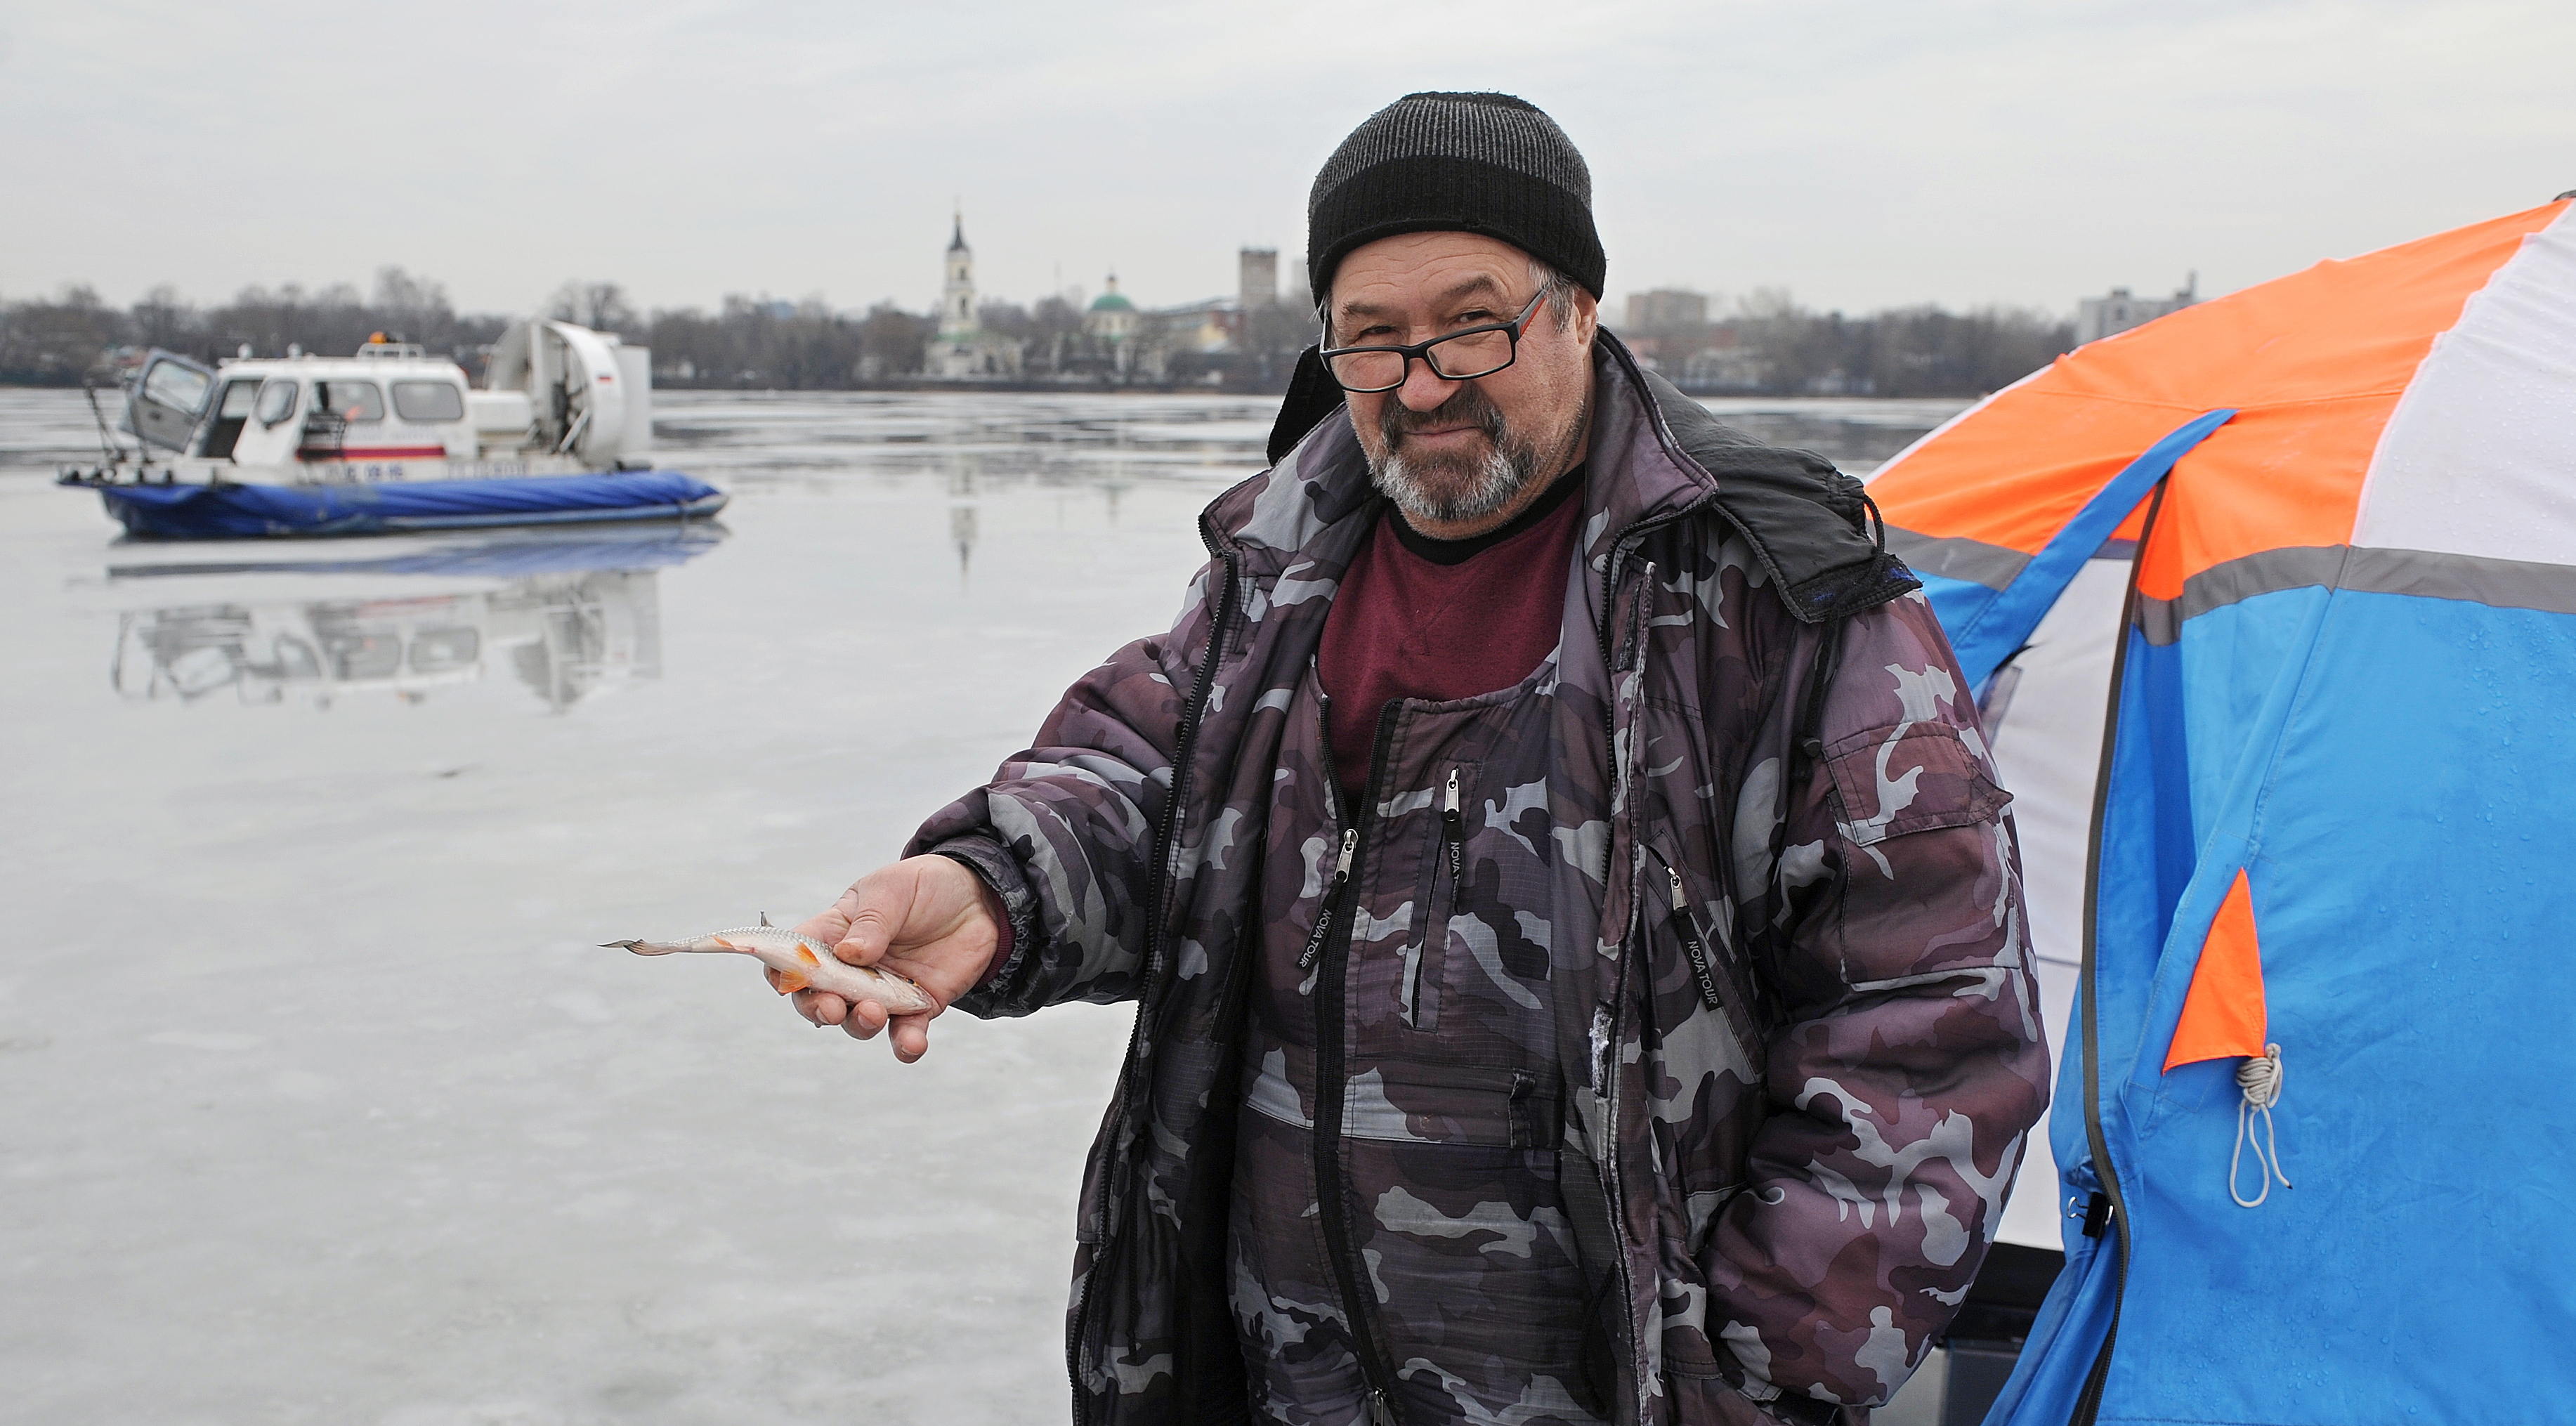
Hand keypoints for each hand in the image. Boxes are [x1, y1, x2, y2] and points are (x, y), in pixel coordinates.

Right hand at [777, 855, 1003, 1061]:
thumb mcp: (893, 889)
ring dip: (860, 1024)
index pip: (794, 956)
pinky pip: (906, 1034)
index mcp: (834, 933)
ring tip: (874, 1012)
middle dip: (819, 1008)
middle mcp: (853, 968)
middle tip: (833, 1007)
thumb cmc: (925, 886)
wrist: (979, 899)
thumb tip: (848, 953)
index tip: (788, 981)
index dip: (783, 972)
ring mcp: (884, 991)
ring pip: (858, 1022)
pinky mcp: (918, 1007)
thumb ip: (871, 921)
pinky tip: (912, 1044)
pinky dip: (906, 1044)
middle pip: (819, 999)